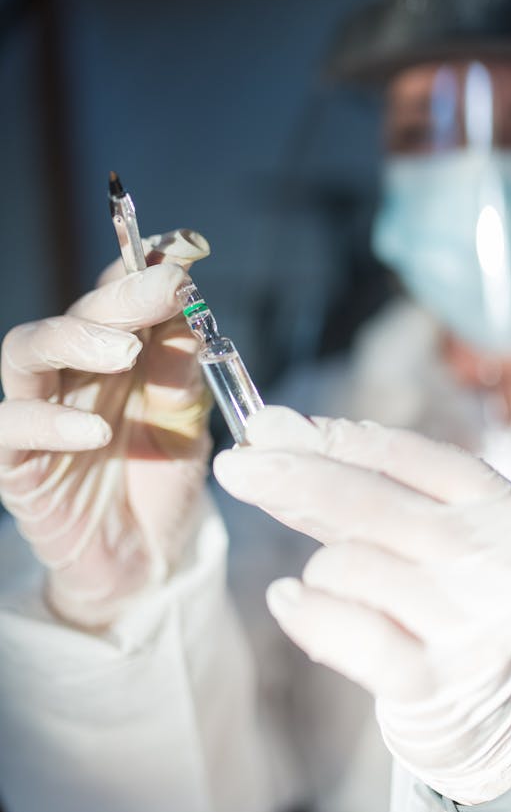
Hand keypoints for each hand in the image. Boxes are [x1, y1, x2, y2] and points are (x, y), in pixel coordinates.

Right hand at [0, 231, 211, 628]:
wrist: (144, 562)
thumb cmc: (160, 484)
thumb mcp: (186, 425)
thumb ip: (183, 373)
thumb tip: (191, 311)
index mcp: (117, 355)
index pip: (119, 295)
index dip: (145, 265)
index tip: (187, 248)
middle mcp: (73, 373)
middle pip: (76, 313)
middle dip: (120, 295)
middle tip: (166, 288)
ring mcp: (39, 412)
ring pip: (26, 352)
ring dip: (74, 339)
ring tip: (125, 351)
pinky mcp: (16, 461)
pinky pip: (13, 427)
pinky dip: (52, 423)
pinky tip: (96, 431)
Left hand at [213, 406, 510, 805]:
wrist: (496, 718)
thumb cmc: (443, 608)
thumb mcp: (425, 540)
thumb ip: (357, 488)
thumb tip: (272, 429)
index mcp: (506, 510)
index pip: (406, 456)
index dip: (331, 438)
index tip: (269, 428)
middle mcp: (501, 562)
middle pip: (371, 500)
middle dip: (293, 477)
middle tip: (237, 466)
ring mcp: (472, 624)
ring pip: (348, 564)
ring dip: (320, 572)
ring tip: (334, 591)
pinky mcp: (436, 682)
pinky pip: (347, 630)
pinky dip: (307, 611)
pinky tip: (287, 601)